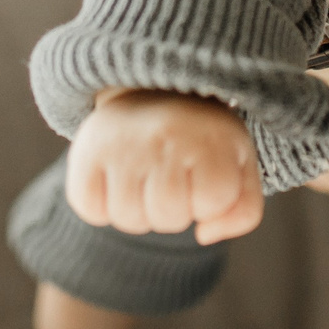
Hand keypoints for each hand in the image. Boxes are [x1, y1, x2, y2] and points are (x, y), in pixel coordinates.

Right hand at [66, 90, 263, 245]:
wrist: (149, 93)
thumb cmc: (200, 141)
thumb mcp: (237, 166)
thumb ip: (243, 210)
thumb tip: (204, 235)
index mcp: (209, 135)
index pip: (213, 203)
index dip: (207, 201)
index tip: (203, 172)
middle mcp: (165, 134)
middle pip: (169, 218)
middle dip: (173, 211)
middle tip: (169, 175)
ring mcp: (122, 143)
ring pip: (130, 219)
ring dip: (138, 211)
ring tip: (143, 176)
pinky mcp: (85, 152)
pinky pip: (91, 209)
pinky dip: (101, 205)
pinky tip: (115, 178)